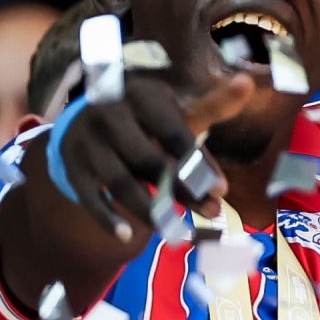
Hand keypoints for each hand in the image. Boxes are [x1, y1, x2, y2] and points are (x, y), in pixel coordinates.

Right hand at [48, 71, 250, 238]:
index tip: (222, 190)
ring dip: (151, 210)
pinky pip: (89, 197)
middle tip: (212, 212)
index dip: (199, 162)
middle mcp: (108, 114)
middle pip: (149, 160)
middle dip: (183, 190)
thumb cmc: (147, 117)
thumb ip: (211, 105)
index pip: (174, 133)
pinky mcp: (71, 166)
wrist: (89, 119)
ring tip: (178, 230)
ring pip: (120, 182)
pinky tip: (126, 236)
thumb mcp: (175, 107)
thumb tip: (248, 83)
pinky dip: (106, 218)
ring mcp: (86, 141)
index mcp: (141, 94)